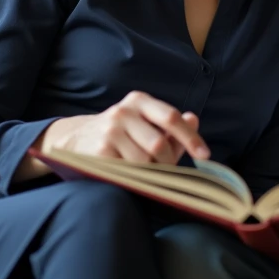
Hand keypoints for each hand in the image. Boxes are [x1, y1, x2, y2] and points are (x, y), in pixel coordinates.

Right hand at [43, 91, 210, 164]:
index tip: (205, 156)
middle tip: (164, 169)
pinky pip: (128, 171)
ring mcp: (109, 131)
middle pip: (159, 145)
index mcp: (139, 101)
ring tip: (142, 169)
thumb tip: (194, 120)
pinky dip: (134, 177)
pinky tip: (127, 172)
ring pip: (144, 162)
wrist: (73, 140)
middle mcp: (123, 112)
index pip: (171, 118)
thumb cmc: (119, 134)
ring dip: (150, 173)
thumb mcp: (143, 123)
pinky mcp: (99, 151)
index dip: (191, 138)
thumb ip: (170, 125)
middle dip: (167, 162)